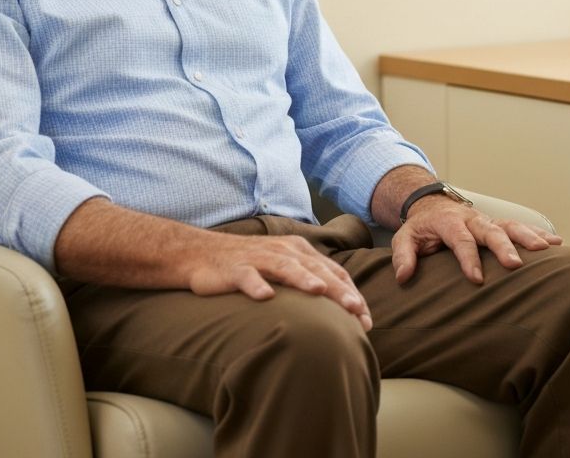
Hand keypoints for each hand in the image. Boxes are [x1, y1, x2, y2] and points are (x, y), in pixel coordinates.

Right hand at [188, 233, 372, 329]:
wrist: (202, 254)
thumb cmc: (250, 265)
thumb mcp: (284, 267)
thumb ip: (308, 281)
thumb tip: (339, 309)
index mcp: (300, 251)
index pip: (333, 272)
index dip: (351, 293)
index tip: (367, 319)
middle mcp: (284, 251)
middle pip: (316, 270)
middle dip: (338, 290)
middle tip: (357, 310)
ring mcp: (259, 258)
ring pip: (286, 268)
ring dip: (304, 279)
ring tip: (320, 292)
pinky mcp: (235, 268)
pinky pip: (247, 277)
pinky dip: (256, 285)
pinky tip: (265, 296)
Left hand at [391, 196, 562, 284]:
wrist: (432, 206)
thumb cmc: (421, 227)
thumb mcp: (405, 237)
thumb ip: (404, 255)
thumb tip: (403, 276)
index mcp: (450, 222)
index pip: (460, 241)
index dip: (468, 259)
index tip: (477, 279)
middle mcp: (473, 219)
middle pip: (490, 231)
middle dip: (503, 247)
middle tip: (515, 264)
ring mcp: (488, 221)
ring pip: (510, 226)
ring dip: (528, 237)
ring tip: (546, 250)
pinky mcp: (498, 224)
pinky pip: (520, 227)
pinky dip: (538, 233)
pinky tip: (557, 243)